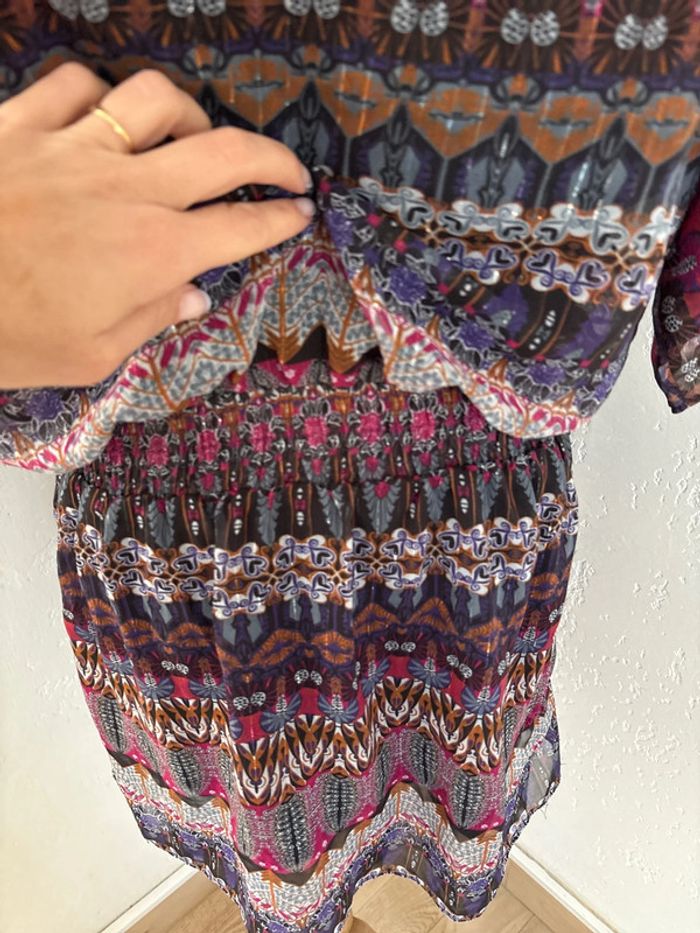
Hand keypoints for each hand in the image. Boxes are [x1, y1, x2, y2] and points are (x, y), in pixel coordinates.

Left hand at [0, 62, 314, 388]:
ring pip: (158, 100)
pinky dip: (106, 95)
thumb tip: (192, 298)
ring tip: (193, 138)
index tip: (300, 215)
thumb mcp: (89, 355)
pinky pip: (78, 84)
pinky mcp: (21, 124)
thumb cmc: (4, 336)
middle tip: (288, 170)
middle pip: (224, 152)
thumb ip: (151, 321)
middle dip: (272, 157)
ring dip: (191, 117)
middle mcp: (128, 190)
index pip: (241, 227)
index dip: (281, 219)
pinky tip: (108, 117)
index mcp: (153, 252)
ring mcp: (75, 148)